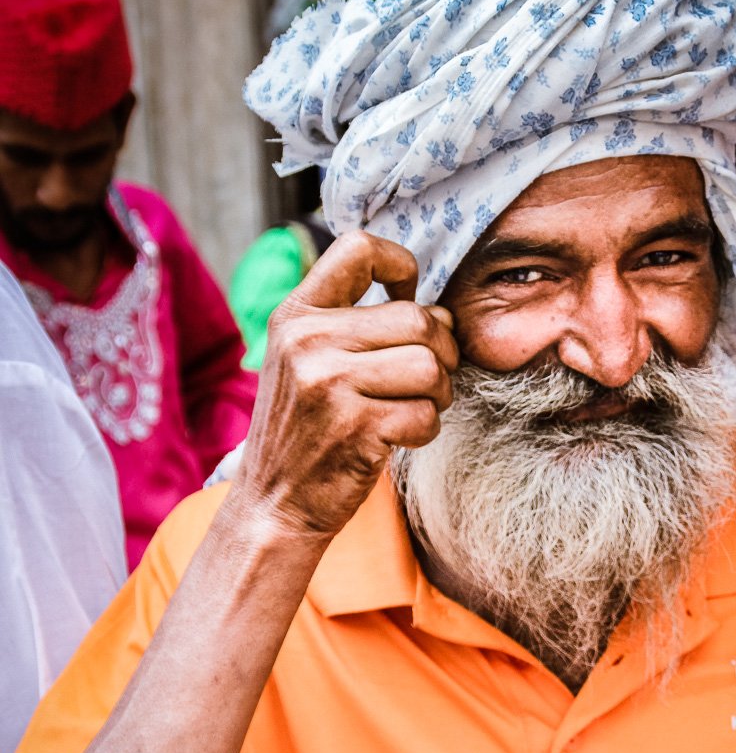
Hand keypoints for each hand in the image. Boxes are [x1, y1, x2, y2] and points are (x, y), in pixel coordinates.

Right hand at [230, 229, 458, 542]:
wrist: (274, 503)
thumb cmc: (307, 430)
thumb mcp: (308, 362)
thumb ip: (363, 327)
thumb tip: (444, 314)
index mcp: (295, 315)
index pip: (359, 248)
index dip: (400, 265)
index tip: (406, 298)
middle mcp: (307, 341)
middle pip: (418, 318)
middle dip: (440, 352)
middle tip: (425, 379)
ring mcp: (329, 383)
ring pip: (430, 365)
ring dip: (438, 393)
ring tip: (413, 407)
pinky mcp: (355, 426)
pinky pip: (427, 414)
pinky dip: (425, 430)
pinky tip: (397, 438)